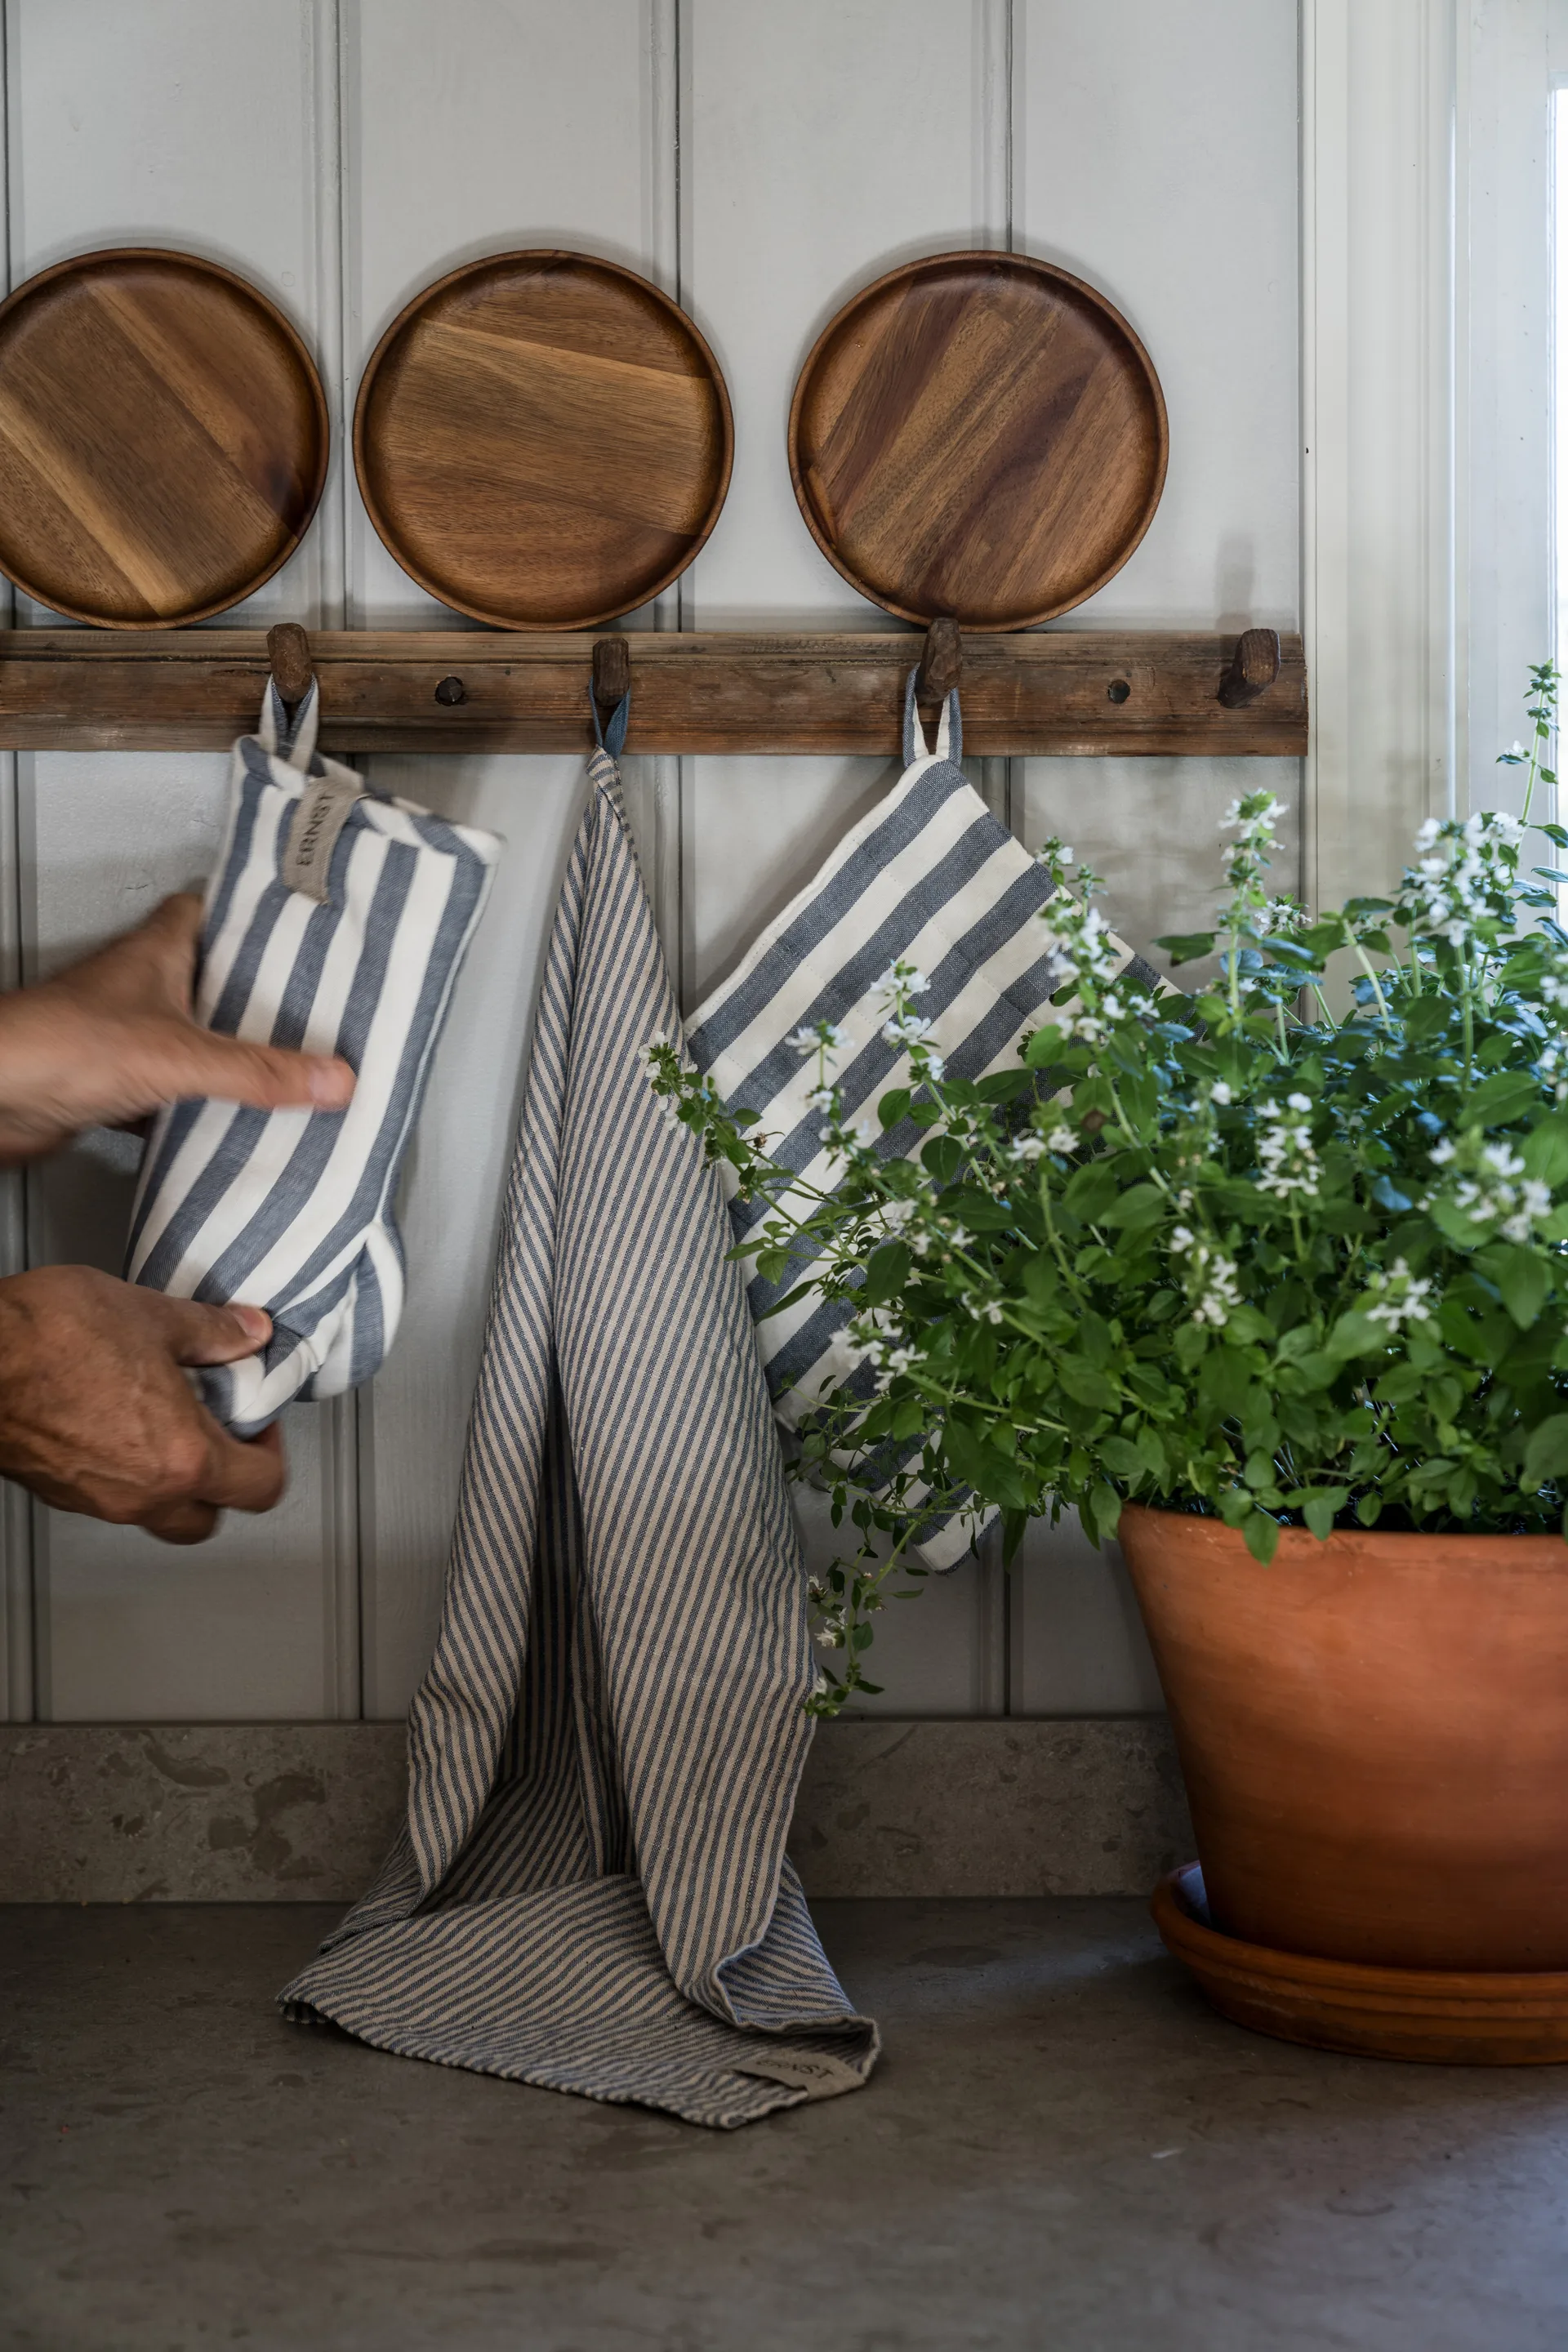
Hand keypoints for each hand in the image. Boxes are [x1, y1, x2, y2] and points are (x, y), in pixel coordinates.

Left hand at [0, 893, 354, 1163]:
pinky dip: (198, 1105)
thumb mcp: (180, 1054)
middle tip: (312, 1009)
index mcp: (157, 952)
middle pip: (209, 979)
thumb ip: (258, 1070)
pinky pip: (170, 1090)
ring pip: (191, 1037)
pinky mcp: (112, 1081)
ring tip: (287, 1066)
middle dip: (257, 996)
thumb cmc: (60, 1044)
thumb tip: (334, 1078)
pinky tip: (231, 1121)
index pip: (207, 910)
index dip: (250, 915)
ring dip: (229, 1054)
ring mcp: (124, 1033)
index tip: (298, 927)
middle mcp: (140, 986)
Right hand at [0, 1266, 286, 1541]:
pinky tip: (117, 1426)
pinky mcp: (55, 1490)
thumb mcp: (151, 1316)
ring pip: (153, 1515)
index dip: (272, 1455)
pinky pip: (107, 1498)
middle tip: (221, 1439)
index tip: (260, 1424)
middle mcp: (140, 1493)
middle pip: (205, 1521)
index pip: (259, 1488)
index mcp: (181, 1457)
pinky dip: (124, 1474)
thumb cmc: (45, 1339)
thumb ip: (212, 1331)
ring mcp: (93, 1499)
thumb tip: (248, 1332)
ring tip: (167, 1428)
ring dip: (171, 1484)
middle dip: (222, 1487)